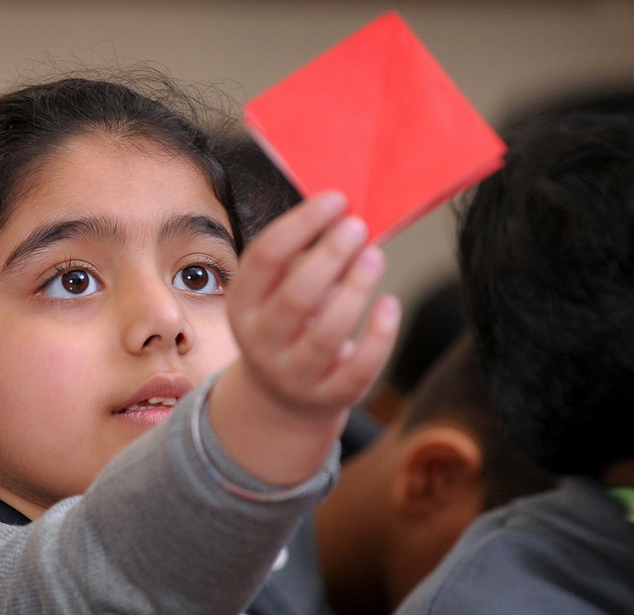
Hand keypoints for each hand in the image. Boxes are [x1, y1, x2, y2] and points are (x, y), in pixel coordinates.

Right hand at [210, 191, 399, 486]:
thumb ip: (303, 255)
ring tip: (375, 257)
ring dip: (355, 290)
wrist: (282, 395)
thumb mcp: (278, 289)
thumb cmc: (288, 321)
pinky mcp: (329, 397)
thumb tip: (342, 215)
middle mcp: (261, 342)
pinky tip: (390, 304)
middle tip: (358, 227)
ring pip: (327, 334)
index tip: (335, 199)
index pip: (265, 258)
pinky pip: (358, 369)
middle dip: (330, 256)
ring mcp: (294, 374)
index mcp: (242, 304)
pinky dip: (379, 336)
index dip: (301, 224)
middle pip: (296, 297)